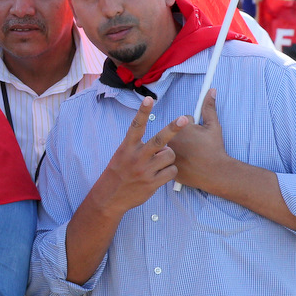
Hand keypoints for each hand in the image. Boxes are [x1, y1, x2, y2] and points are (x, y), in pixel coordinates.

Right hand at [96, 97, 186, 214]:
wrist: (110, 196)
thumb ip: (141, 147)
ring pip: (170, 156)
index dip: (142, 112)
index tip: (149, 99)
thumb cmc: (119, 171)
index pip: (136, 126)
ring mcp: (145, 170)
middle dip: (173, 129)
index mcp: (127, 147)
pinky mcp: (153, 183)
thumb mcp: (124, 155)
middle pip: (160, 140)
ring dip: (168, 158)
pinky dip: (169, 171)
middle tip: (184, 119)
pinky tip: (160, 174)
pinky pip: (172, 171)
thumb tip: (164, 143)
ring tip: (159, 163)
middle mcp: (137, 157)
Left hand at [169, 89, 230, 191]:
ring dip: (176, 147)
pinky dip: (174, 159)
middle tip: (194, 146)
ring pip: (169, 145)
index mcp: (178, 129)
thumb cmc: (214, 148)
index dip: (193, 128)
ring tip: (189, 155)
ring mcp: (165, 154)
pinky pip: (167, 158)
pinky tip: (185, 163)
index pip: (181, 121)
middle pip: (173, 133)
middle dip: (183, 137)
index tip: (199, 137)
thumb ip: (209, 107)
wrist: (215, 173)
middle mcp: (168, 140)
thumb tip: (211, 90)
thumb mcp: (213, 126)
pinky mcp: (164, 166)